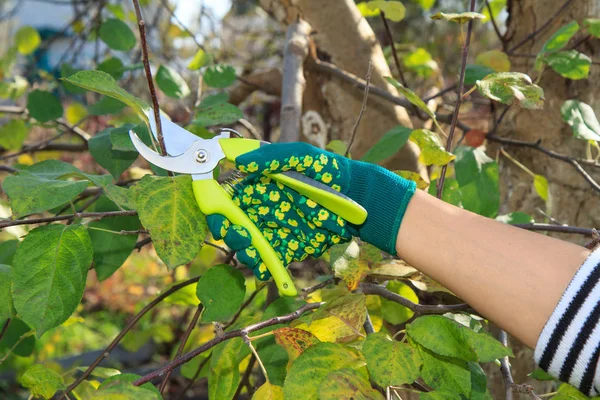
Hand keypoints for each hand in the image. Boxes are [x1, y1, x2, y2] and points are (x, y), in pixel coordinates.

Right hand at [207, 142, 415, 279]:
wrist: (360, 198)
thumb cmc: (329, 170)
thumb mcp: (302, 156)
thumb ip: (272, 156)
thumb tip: (239, 161)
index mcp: (258, 186)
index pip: (227, 199)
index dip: (218, 210)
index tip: (220, 219)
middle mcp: (261, 209)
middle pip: (233, 226)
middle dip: (231, 235)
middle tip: (240, 237)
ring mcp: (274, 230)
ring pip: (249, 246)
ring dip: (245, 253)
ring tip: (252, 257)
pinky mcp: (288, 247)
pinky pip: (270, 260)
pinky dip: (265, 268)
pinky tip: (267, 271)